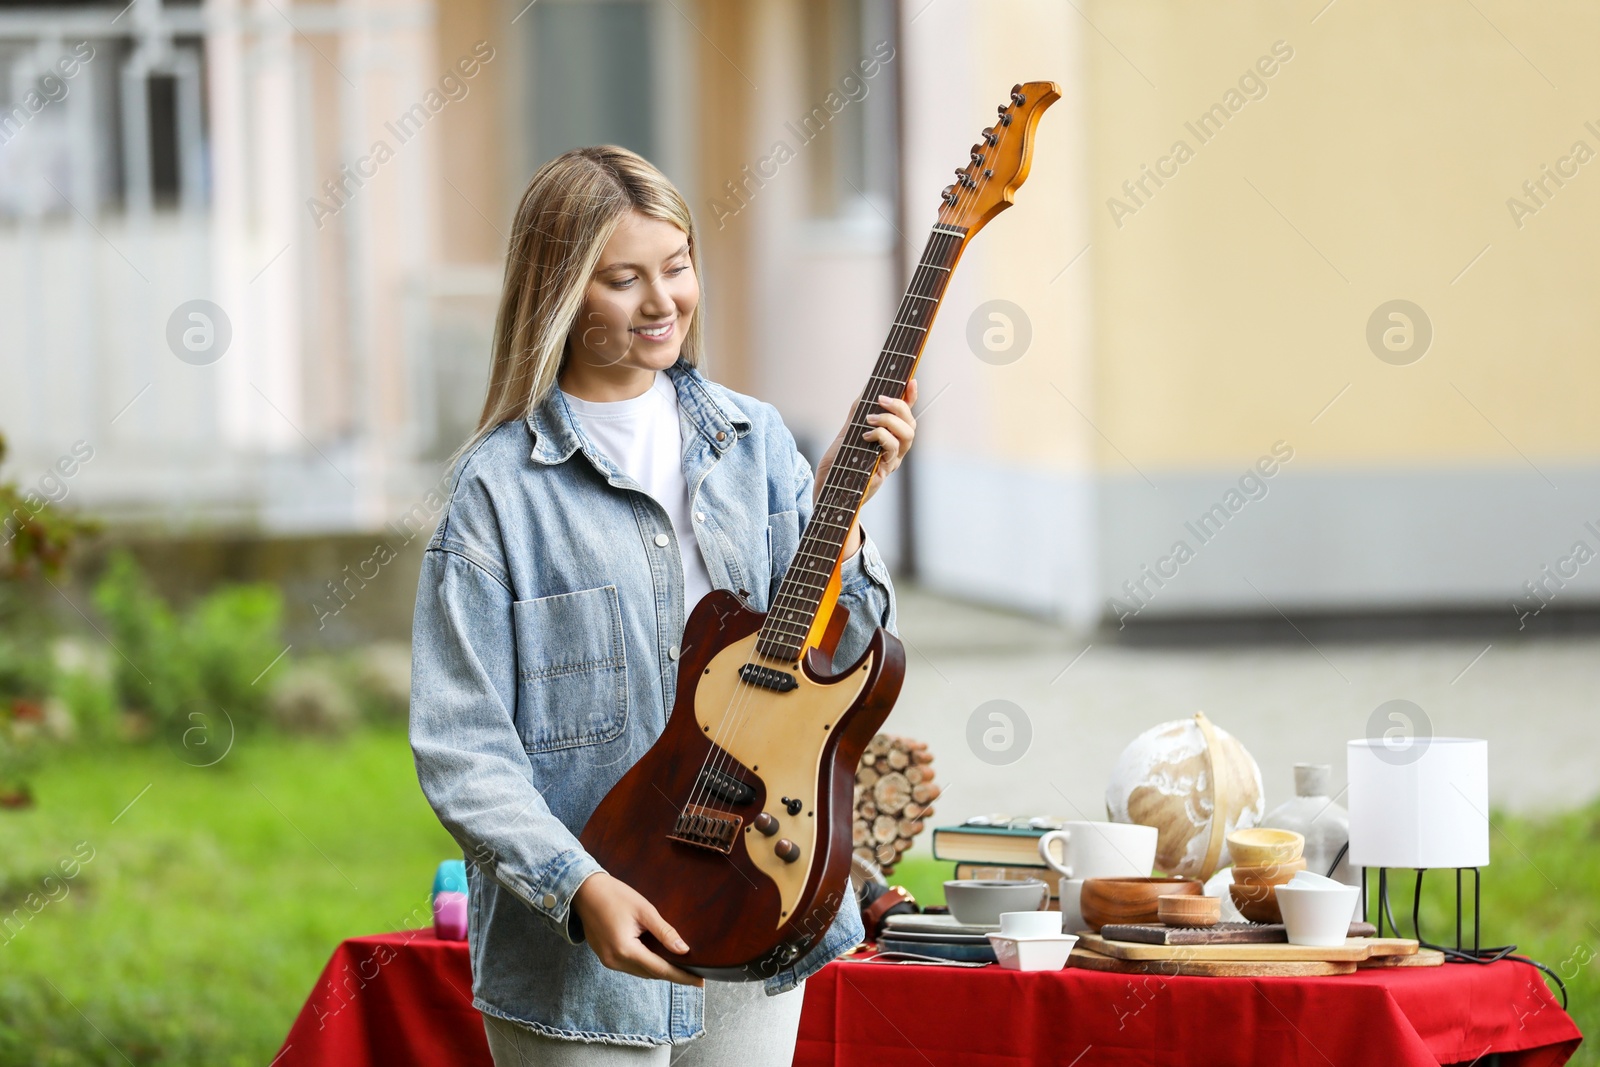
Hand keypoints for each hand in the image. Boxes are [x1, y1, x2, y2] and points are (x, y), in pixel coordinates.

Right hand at [571, 872, 703, 986]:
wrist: (585, 891)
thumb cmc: (615, 896)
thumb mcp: (644, 910)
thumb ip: (664, 932)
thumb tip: (684, 950)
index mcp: (625, 950)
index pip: (660, 970)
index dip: (681, 976)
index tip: (700, 982)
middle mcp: (615, 961)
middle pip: (650, 974)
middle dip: (672, 973)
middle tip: (694, 972)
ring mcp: (608, 961)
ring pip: (640, 972)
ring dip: (658, 969)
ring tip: (679, 964)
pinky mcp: (605, 957)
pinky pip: (630, 966)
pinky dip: (645, 963)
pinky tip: (656, 955)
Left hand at [815, 380, 917, 555]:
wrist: (827, 493)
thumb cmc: (838, 465)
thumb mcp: (846, 434)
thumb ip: (856, 415)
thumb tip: (866, 391)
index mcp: (889, 438)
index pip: (906, 415)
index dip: (911, 397)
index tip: (911, 380)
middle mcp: (894, 451)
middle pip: (911, 425)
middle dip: (900, 407)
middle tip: (880, 400)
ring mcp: (890, 463)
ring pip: (907, 437)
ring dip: (891, 422)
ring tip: (871, 419)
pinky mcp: (883, 473)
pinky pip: (891, 452)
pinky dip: (881, 438)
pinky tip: (865, 435)